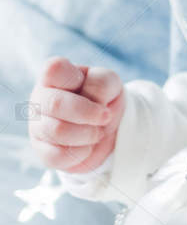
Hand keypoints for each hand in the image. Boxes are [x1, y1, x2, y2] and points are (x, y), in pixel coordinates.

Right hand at [28, 58, 124, 173]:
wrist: (108, 130)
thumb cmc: (104, 99)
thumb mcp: (111, 83)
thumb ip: (101, 83)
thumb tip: (91, 101)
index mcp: (54, 75)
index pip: (53, 69)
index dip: (78, 81)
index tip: (97, 92)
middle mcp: (40, 98)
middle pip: (55, 104)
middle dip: (88, 113)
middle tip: (105, 117)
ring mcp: (37, 125)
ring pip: (57, 131)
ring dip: (88, 134)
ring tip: (98, 132)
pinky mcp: (42, 150)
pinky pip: (58, 155)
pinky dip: (82, 152)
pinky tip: (87, 146)